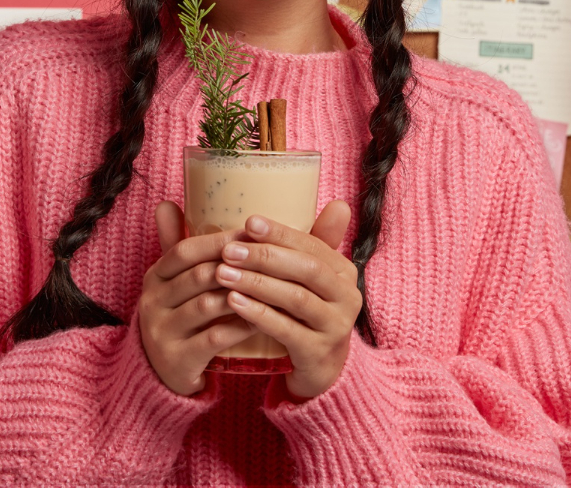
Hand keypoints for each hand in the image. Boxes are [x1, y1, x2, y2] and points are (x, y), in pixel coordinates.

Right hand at [138, 200, 255, 395]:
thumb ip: (176, 244)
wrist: (160, 374)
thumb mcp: (173, 282)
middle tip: (272, 260)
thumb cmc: (179, 317)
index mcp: (154, 276)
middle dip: (237, 266)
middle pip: (199, 275)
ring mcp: (161, 332)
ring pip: (207, 306)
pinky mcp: (176, 359)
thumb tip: (166, 201)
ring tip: (274, 288)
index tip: (253, 233)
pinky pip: (213, 339)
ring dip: (243, 295)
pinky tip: (263, 320)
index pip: (185, 250)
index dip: (219, 240)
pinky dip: (240, 326)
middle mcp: (152, 301)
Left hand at [215, 201, 360, 399]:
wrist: (319, 367)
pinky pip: (287, 330)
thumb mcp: (309, 278)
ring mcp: (335, 327)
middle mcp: (347, 297)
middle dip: (265, 256)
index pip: (313, 245)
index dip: (280, 233)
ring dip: (257, 283)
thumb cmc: (306, 312)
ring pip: (295, 298)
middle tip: (229, 250)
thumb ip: (310, 243)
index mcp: (343, 272)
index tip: (248, 222)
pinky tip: (234, 303)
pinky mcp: (318, 353)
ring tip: (223, 273)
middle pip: (305, 269)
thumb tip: (337, 203)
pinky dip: (259, 314)